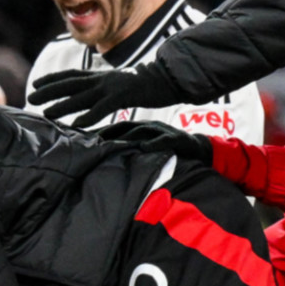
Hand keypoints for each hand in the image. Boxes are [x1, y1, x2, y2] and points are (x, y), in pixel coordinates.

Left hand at [29, 62, 184, 127]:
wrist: (167, 78)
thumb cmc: (144, 83)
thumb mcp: (119, 83)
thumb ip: (104, 88)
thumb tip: (92, 95)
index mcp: (101, 75)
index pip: (71, 75)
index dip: (53, 79)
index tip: (36, 83)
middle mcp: (102, 79)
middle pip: (70, 84)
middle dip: (49, 90)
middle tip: (31, 96)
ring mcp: (111, 87)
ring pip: (81, 96)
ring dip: (63, 105)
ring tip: (46, 112)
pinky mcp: (122, 97)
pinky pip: (102, 108)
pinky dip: (88, 116)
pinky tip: (77, 124)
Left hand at [95, 119, 212, 163]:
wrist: (199, 148)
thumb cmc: (170, 150)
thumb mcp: (149, 147)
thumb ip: (133, 150)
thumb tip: (111, 158)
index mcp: (142, 128)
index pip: (119, 127)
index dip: (103, 131)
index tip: (85, 136)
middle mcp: (150, 127)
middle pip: (126, 127)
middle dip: (109, 133)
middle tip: (93, 141)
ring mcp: (163, 131)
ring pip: (143, 132)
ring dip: (128, 138)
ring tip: (113, 144)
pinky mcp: (177, 139)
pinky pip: (165, 140)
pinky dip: (155, 143)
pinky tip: (146, 147)